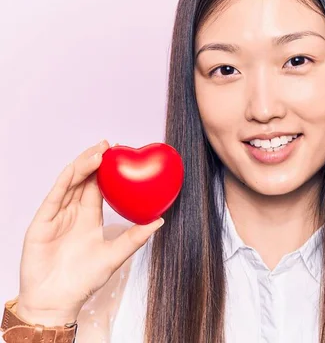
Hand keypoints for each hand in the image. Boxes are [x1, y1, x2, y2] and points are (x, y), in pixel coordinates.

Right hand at [17, 140, 163, 325]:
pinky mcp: (42, 221)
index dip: (109, 171)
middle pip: (84, 179)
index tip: (123, 155)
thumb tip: (160, 221)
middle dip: (96, 160)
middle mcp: (73, 213)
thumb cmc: (84, 281)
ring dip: (84, 165)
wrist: (57, 300)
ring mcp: (57, 215)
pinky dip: (67, 179)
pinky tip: (79, 167)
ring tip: (100, 151)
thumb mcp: (114, 255)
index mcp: (90, 218)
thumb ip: (135, 238)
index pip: (99, 188)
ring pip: (71, 182)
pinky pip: (55, 195)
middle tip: (112, 145)